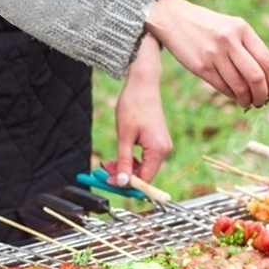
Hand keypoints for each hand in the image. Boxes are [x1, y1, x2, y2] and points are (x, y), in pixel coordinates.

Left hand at [104, 34, 172, 187]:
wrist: (143, 84)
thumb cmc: (134, 105)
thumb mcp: (124, 137)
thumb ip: (124, 162)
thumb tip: (122, 182)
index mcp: (158, 150)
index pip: (144, 179)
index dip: (126, 184)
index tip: (108, 181)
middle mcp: (164, 150)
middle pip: (144, 174)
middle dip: (124, 175)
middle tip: (104, 171)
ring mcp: (162, 146)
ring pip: (143, 167)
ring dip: (126, 168)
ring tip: (108, 162)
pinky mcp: (158, 142)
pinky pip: (145, 158)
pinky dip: (132, 160)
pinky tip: (119, 156)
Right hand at [145, 0, 268, 108]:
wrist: (174, 19)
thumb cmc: (207, 27)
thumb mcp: (230, 28)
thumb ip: (247, 48)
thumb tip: (265, 80)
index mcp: (242, 28)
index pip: (267, 61)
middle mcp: (230, 40)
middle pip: (256, 77)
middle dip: (262, 95)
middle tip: (262, 103)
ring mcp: (215, 54)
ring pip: (240, 86)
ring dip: (247, 100)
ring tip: (248, 103)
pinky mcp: (201, 67)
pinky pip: (223, 88)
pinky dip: (232, 96)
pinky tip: (234, 97)